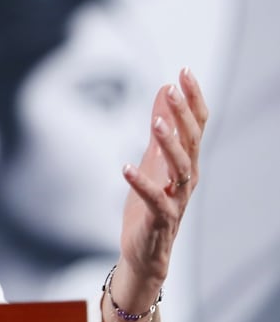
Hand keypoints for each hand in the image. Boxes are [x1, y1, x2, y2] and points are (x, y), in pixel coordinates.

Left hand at [117, 67, 207, 294]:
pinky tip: (125, 166)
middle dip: (182, 114)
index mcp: (187, 161)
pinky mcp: (160, 218)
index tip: (184, 71)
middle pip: (192, 141)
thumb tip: (163, 88)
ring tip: (155, 123)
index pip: (197, 125)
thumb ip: (160, 127)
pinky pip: (155, 199)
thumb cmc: (151, 204)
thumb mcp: (153, 159)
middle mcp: (187, 178)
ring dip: (169, 145)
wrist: (143, 251)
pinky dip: (141, 182)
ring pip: (181, 169)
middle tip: (172, 88)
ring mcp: (176, 199)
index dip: (193, 99)